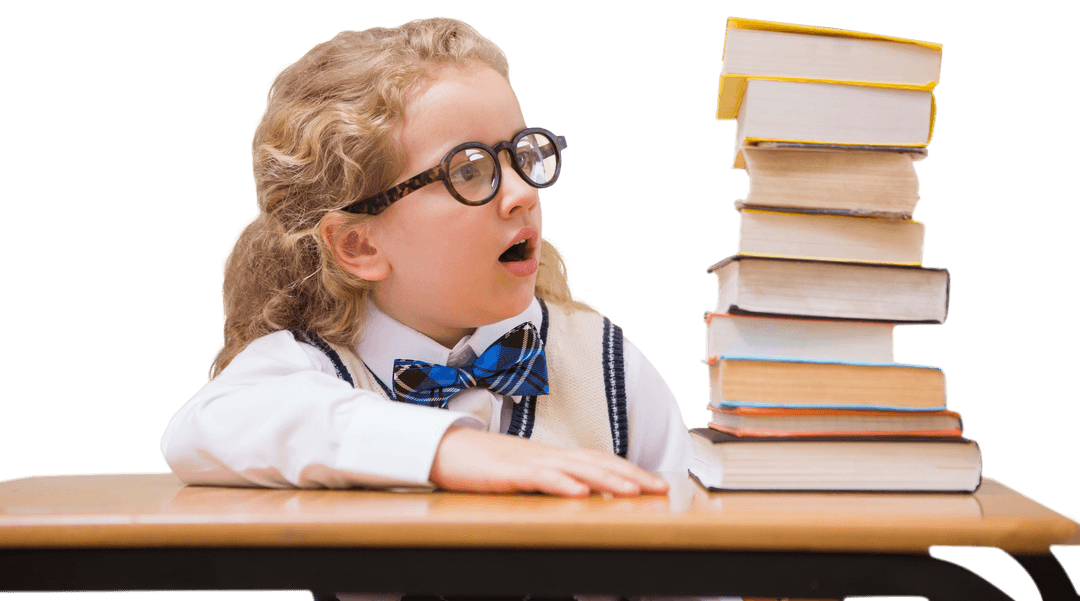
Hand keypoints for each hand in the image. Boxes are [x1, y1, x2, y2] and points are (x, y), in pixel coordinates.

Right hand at [429, 425, 669, 496]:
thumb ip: (552, 481)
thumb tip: (580, 495)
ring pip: (576, 469)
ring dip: (607, 480)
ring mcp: (530, 462)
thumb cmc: (484, 465)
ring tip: (632, 492)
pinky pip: (540, 478)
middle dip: (632, 476)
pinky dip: (562, 485)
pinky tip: (579, 494)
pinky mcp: (509, 472)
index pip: (600, 461)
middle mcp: (549, 455)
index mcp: (554, 456)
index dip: (630, 471)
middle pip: (598, 462)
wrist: (446, 450)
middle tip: (661, 488)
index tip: (656, 484)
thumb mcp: (525, 475)